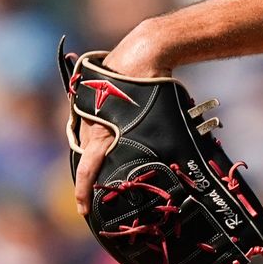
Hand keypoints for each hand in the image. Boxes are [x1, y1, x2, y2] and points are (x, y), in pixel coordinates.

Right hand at [71, 23, 171, 215]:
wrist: (143, 53)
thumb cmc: (153, 90)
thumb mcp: (160, 125)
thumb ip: (159, 147)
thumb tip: (180, 172)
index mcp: (101, 135)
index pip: (86, 171)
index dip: (83, 193)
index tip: (82, 210)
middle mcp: (89, 124)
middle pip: (86, 156)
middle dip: (93, 172)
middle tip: (100, 186)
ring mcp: (87, 109)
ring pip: (89, 137)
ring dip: (98, 149)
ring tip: (112, 157)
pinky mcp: (91, 97)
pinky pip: (93, 120)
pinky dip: (101, 129)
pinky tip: (116, 129)